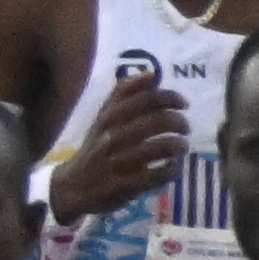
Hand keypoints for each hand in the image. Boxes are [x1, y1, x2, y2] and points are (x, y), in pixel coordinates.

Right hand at [46, 63, 191, 220]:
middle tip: (185, 127)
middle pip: (157, 121)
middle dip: (179, 122)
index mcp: (108, 116)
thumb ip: (125, 95)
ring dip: (179, 145)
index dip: (170, 98)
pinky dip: (172, 169)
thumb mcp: (103, 118)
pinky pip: (159, 174)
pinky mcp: (126, 185)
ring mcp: (119, 161)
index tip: (183, 103)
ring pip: (161, 147)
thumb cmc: (94, 148)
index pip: (145, 99)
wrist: (73, 186)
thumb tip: (152, 73)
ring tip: (182, 146)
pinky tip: (173, 167)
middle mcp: (112, 136)